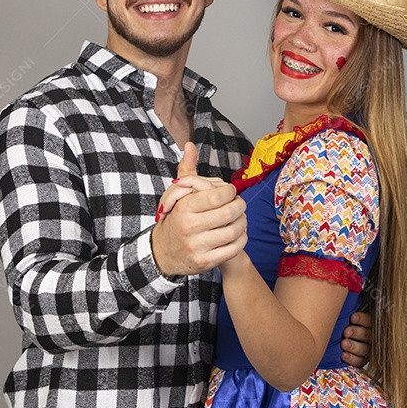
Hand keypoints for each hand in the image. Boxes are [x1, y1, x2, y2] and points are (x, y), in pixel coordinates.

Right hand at [151, 143, 246, 276]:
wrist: (163, 254)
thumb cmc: (176, 219)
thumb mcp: (178, 195)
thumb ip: (187, 170)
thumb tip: (190, 145)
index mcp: (184, 208)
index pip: (218, 195)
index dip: (230, 192)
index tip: (231, 192)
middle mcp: (189, 227)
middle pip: (230, 212)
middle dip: (240, 206)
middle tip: (240, 204)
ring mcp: (197, 246)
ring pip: (234, 230)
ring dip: (243, 222)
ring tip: (241, 218)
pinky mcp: (205, 262)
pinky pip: (233, 248)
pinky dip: (241, 239)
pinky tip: (238, 233)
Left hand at [340, 310, 372, 366]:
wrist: (338, 342)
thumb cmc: (343, 324)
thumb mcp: (348, 316)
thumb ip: (348, 310)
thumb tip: (341, 300)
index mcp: (369, 324)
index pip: (369, 320)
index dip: (362, 319)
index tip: (352, 317)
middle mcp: (370, 337)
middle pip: (366, 335)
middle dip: (356, 332)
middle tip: (346, 332)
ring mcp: (367, 350)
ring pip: (363, 349)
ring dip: (353, 346)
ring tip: (343, 343)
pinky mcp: (362, 361)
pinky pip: (359, 361)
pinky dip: (351, 358)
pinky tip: (343, 355)